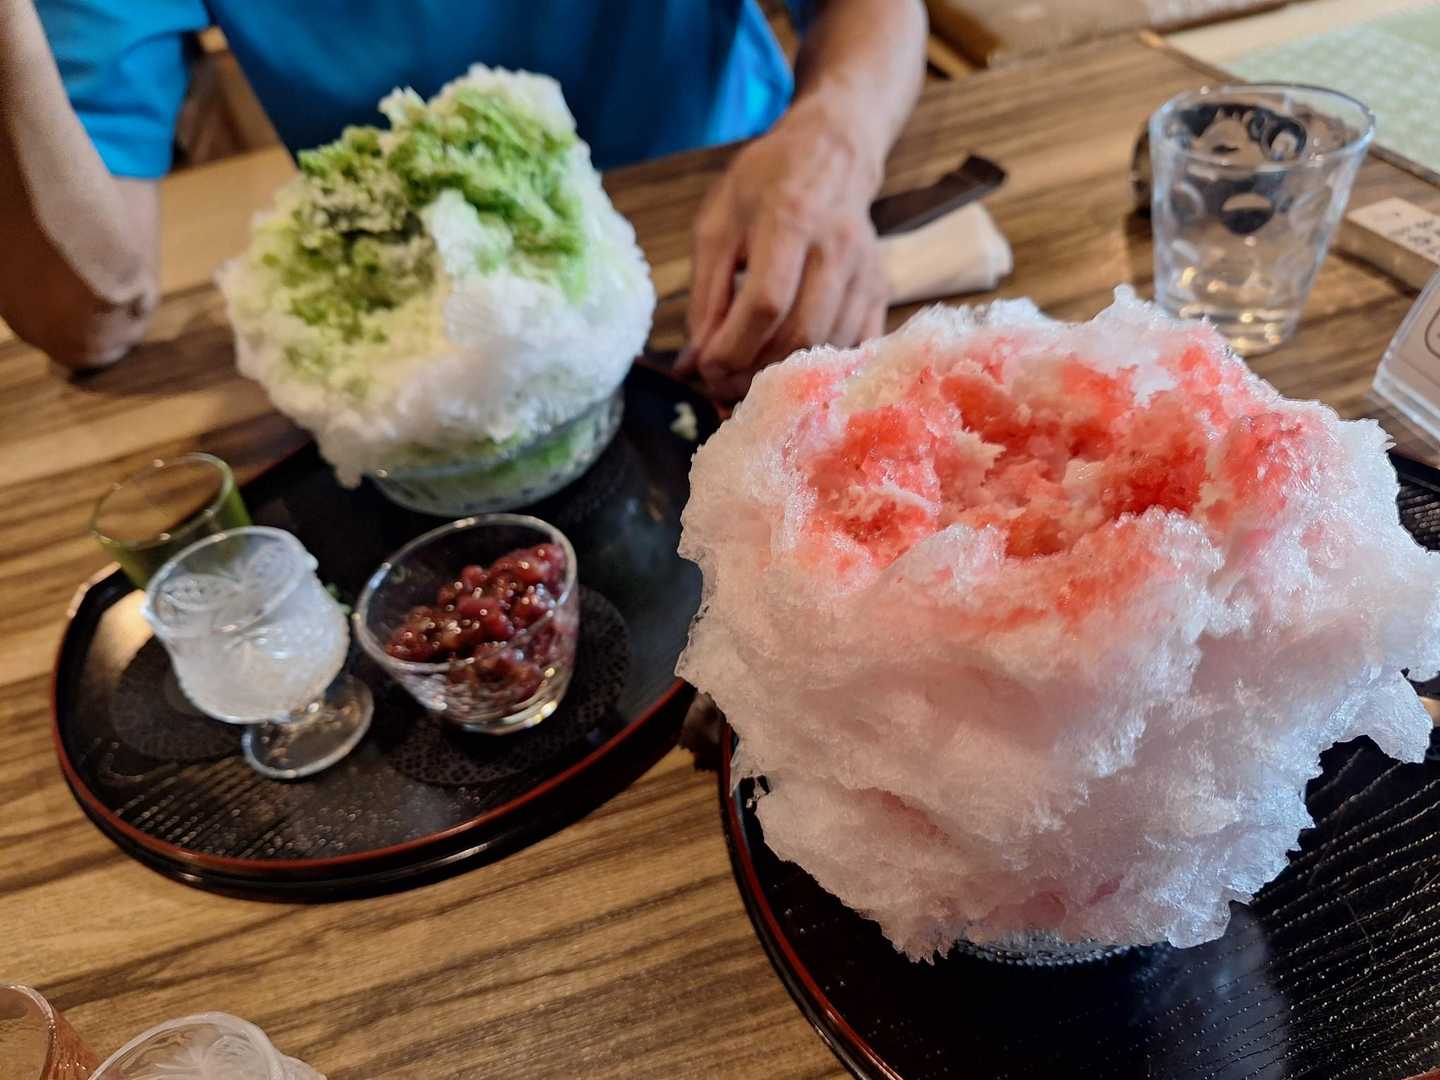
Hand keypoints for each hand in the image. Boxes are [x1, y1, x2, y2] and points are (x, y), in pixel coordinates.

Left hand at [679, 97, 889, 400]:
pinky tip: (789, 371)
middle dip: (756, 371)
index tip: (707, 367)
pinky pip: (854, 347)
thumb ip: (705, 295)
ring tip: (749, 380)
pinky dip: (820, 370)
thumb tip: (695, 363)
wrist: (833, 154)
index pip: (767, 302)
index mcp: (789, 220)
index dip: (734, 347)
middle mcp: (837, 247)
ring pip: (829, 347)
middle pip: (801, 333)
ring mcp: (866, 271)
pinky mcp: (881, 289)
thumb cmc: (766, 185)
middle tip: (722, 384)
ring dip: (785, 377)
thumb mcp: (718, 226)